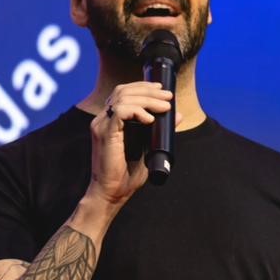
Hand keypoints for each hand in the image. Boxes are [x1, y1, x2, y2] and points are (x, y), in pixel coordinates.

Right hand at [86, 83, 173, 208]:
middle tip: (168, 97)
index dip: (143, 87)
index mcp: (110, 120)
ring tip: (165, 107)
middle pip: (124, 91)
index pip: (123, 92)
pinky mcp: (104, 133)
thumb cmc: (127, 174)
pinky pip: (120, 112)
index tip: (162, 89)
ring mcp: (101, 125)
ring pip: (123, 97)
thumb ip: (160, 130)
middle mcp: (103, 119)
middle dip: (149, 91)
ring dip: (147, 99)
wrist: (112, 193)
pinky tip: (150, 119)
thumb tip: (178, 115)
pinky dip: (137, 111)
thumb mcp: (149, 147)